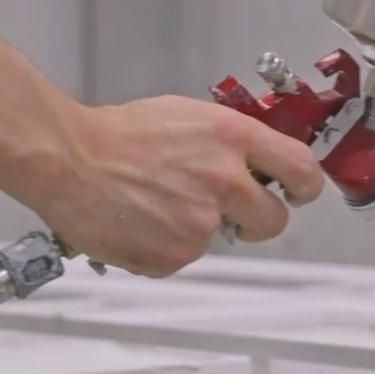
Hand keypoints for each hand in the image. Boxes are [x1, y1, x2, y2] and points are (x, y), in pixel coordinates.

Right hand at [25, 95, 324, 276]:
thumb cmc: (117, 133)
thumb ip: (227, 141)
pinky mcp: (175, 255)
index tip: (299, 192)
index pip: (301, 169)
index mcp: (232, 138)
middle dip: (258, 219)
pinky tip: (141, 222)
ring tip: (157, 205)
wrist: (68, 160)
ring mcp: (201, 224)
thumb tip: (252, 162)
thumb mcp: (187, 115)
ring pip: (221, 238)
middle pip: (274, 220)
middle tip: (230, 211)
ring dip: (199, 229)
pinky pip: (185, 258)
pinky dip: (166, 247)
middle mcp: (225, 182)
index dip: (306, 186)